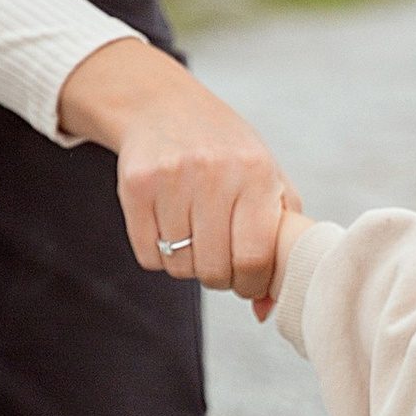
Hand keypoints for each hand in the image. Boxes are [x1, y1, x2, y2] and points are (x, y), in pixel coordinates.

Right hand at [56, 36, 299, 301]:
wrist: (164, 106)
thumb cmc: (229, 153)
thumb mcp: (267, 180)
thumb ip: (279, 241)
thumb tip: (265, 309)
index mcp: (256, 173)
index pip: (254, 258)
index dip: (253, 284)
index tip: (249, 283)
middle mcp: (214, 173)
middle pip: (215, 268)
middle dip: (221, 279)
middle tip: (222, 264)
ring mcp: (171, 178)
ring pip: (179, 266)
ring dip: (189, 265)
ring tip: (196, 239)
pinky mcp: (135, 186)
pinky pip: (148, 255)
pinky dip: (159, 255)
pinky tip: (170, 228)